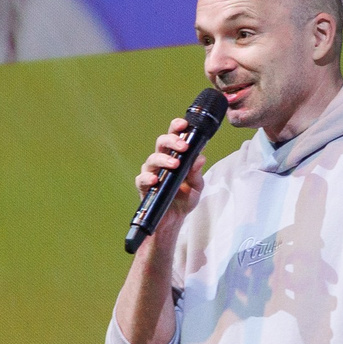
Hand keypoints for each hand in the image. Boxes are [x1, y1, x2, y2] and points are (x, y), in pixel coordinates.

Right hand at [133, 116, 206, 241]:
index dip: (177, 127)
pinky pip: (142, 179)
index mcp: (175, 156)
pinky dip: (148, 178)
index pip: (175, 137)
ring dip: (164, 159)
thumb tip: (201, 157)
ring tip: (174, 164)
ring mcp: (151, 172)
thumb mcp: (196, 187)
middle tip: (184, 146)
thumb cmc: (184, 199)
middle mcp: (161, 161)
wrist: (174, 219)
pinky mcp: (144, 186)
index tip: (185, 124)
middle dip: (172, 140)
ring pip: (152, 158)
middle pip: (162, 142)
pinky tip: (155, 180)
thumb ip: (197, 173)